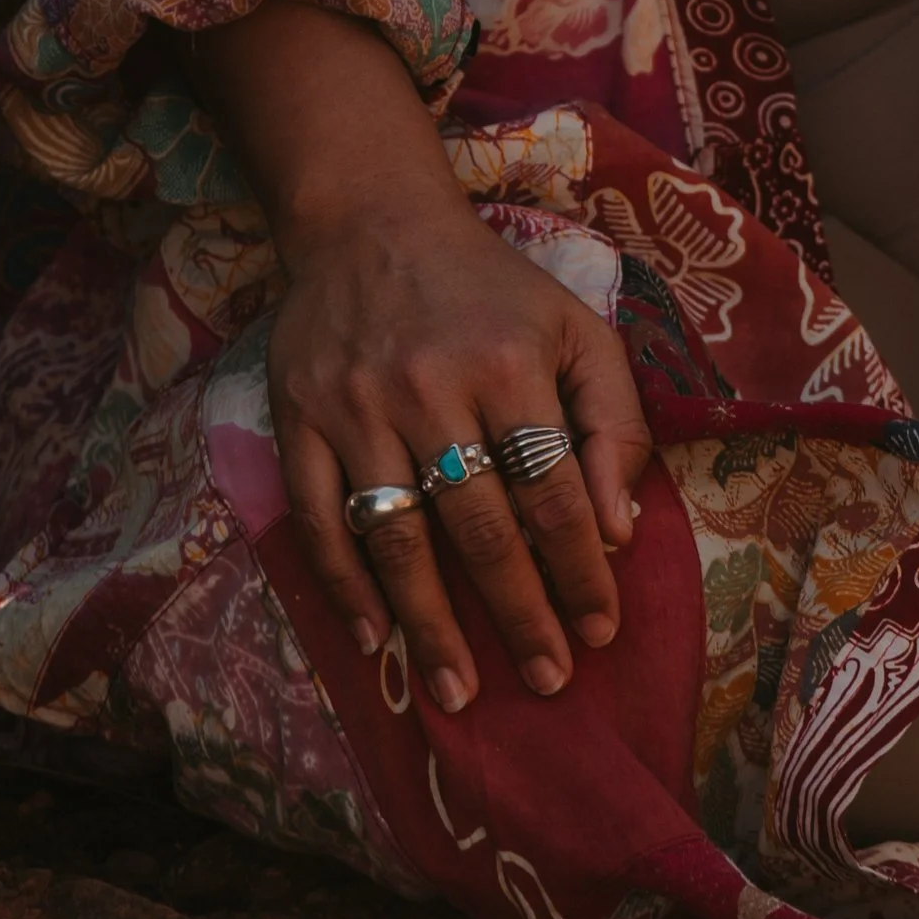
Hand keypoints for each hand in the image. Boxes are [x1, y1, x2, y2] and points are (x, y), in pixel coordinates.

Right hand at [265, 174, 653, 715]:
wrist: (370, 222)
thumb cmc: (490, 290)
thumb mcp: (575, 327)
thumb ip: (612, 419)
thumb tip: (618, 529)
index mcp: (511, 364)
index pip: (555, 493)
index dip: (579, 572)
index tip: (599, 633)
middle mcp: (433, 388)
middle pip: (482, 528)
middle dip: (519, 617)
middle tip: (546, 682)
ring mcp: (358, 409)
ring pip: (400, 539)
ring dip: (431, 626)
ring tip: (461, 695)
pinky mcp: (300, 422)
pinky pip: (322, 523)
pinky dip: (346, 589)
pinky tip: (375, 641)